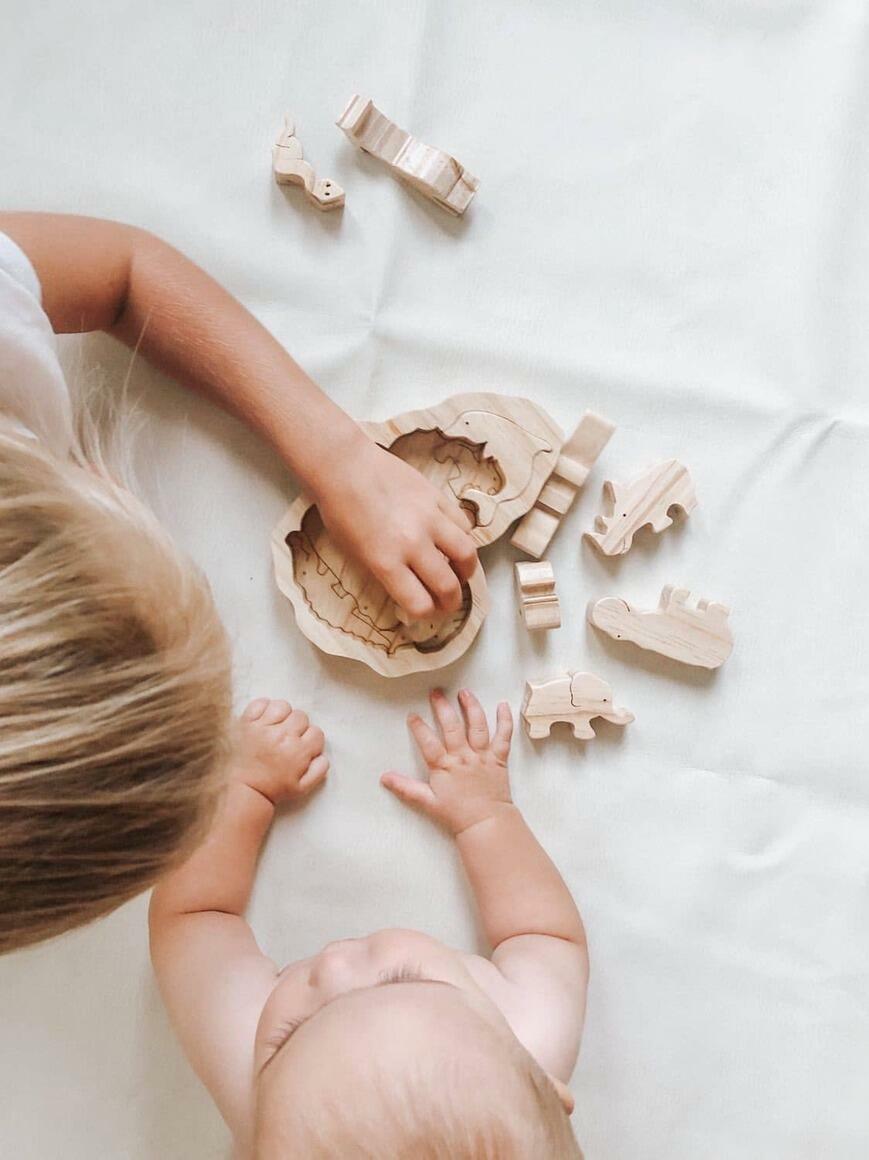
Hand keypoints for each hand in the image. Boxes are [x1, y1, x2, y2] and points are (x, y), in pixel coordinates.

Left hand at [234, 699, 327, 804]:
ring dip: (283, 715)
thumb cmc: (272, 789)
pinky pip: (260, 703)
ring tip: (276, 727)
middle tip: (289, 739)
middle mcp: (282, 736)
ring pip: (282, 706)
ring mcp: (263, 727)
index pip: (316, 732)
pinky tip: (264, 720)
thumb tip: (322, 754)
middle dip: (298, 727)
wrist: (242, 790)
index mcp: (298, 751)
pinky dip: (263, 708)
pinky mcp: (246, 723)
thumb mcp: (302, 788)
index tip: (303, 747)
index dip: (311, 740)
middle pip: (301, 716)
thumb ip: (319, 770)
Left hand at [316, 440, 477, 619]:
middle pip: (447, 586)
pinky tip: (454, 542)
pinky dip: (463, 538)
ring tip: (461, 574)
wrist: (344, 466)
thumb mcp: (354, 553)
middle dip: (451, 602)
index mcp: (385, 562)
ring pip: (466, 554)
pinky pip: (463, 524)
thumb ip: (384, 573)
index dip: (425, 614)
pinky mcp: (438, 497)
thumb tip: (408, 588)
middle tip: (449, 602)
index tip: (425, 612)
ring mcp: (429, 518)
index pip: (420, 603)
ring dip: (467, 571)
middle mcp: (412, 543)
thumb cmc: (340, 511)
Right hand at [381, 689, 514, 835]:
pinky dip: (505, 720)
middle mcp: (463, 757)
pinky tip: (503, 705)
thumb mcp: (426, 802)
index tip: (412, 715)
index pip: (428, 741)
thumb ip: (405, 787)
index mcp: (444, 766)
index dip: (419, 727)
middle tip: (436, 692)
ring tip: (464, 692)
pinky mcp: (499, 758)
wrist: (486, 823)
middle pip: (452, 726)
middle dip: (442, 707)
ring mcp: (482, 756)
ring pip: (477, 726)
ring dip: (471, 707)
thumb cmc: (456, 814)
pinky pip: (503, 736)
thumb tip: (384, 777)